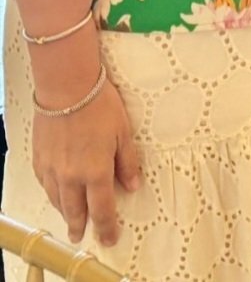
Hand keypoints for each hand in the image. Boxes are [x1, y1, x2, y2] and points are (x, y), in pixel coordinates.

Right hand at [32, 77, 140, 246]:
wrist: (66, 88)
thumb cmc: (99, 105)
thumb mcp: (123, 132)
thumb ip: (127, 161)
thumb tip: (133, 184)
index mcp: (95, 172)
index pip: (102, 209)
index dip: (107, 226)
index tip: (111, 237)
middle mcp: (71, 177)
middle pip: (76, 211)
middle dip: (81, 226)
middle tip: (83, 236)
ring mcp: (52, 170)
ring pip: (58, 201)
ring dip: (66, 213)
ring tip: (71, 221)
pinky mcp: (40, 160)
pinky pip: (46, 185)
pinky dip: (53, 194)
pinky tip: (56, 194)